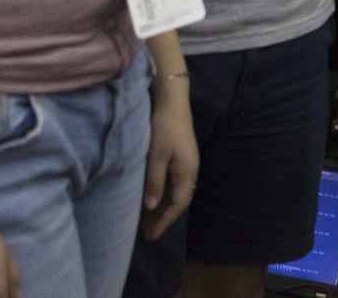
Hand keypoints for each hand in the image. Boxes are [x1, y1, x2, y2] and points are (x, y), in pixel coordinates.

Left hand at [140, 89, 196, 240]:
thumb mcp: (156, 157)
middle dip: (164, 218)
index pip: (177, 204)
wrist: (172, 101)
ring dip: (163, 207)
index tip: (151, 236)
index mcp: (187, 172)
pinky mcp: (179, 156)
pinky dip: (163, 194)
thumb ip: (154, 182)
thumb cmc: (164, 129)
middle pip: (178, 200)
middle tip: (148, 234)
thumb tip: (151, 207)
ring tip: (148, 220)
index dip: (164, 221)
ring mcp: (185, 163)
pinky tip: (153, 197)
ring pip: (175, 192)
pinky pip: (172, 183)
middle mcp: (189, 170)